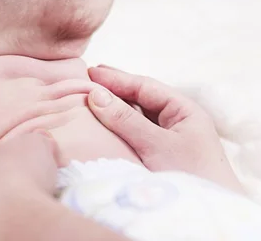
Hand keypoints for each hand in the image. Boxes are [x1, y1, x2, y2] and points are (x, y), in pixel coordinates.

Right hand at [87, 66, 243, 192]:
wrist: (204, 218)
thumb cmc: (191, 177)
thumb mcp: (156, 144)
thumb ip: (125, 119)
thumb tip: (95, 94)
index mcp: (185, 111)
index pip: (145, 87)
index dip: (117, 78)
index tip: (91, 72)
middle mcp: (177, 122)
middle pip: (140, 99)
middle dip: (114, 90)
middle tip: (87, 79)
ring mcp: (168, 141)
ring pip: (136, 117)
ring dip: (114, 109)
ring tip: (89, 99)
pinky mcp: (159, 158)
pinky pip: (134, 135)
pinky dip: (117, 128)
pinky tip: (101, 126)